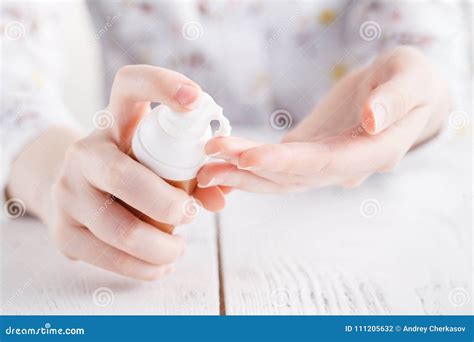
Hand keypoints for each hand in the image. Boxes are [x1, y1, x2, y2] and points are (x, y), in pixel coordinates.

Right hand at [8, 65, 225, 279]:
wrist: (72, 192)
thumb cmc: (130, 173)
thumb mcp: (155, 162)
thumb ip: (192, 175)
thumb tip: (218, 199)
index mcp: (115, 125)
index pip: (130, 86)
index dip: (163, 84)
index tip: (195, 99)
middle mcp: (85, 153)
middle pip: (124, 176)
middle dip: (168, 202)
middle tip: (191, 214)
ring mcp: (68, 192)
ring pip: (120, 228)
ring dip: (161, 246)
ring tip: (177, 249)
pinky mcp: (63, 231)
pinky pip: (108, 257)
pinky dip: (144, 268)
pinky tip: (160, 266)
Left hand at [197, 46, 449, 191]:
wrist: (402, 93)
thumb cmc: (411, 81)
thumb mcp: (413, 77)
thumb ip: (396, 99)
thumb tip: (372, 120)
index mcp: (372, 152)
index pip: (325, 164)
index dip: (286, 164)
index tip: (249, 157)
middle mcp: (344, 167)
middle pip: (293, 179)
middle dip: (250, 175)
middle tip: (209, 168)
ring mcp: (324, 163)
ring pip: (280, 178)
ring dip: (242, 174)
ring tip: (205, 168)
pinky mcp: (309, 152)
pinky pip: (277, 165)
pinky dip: (248, 164)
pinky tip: (221, 161)